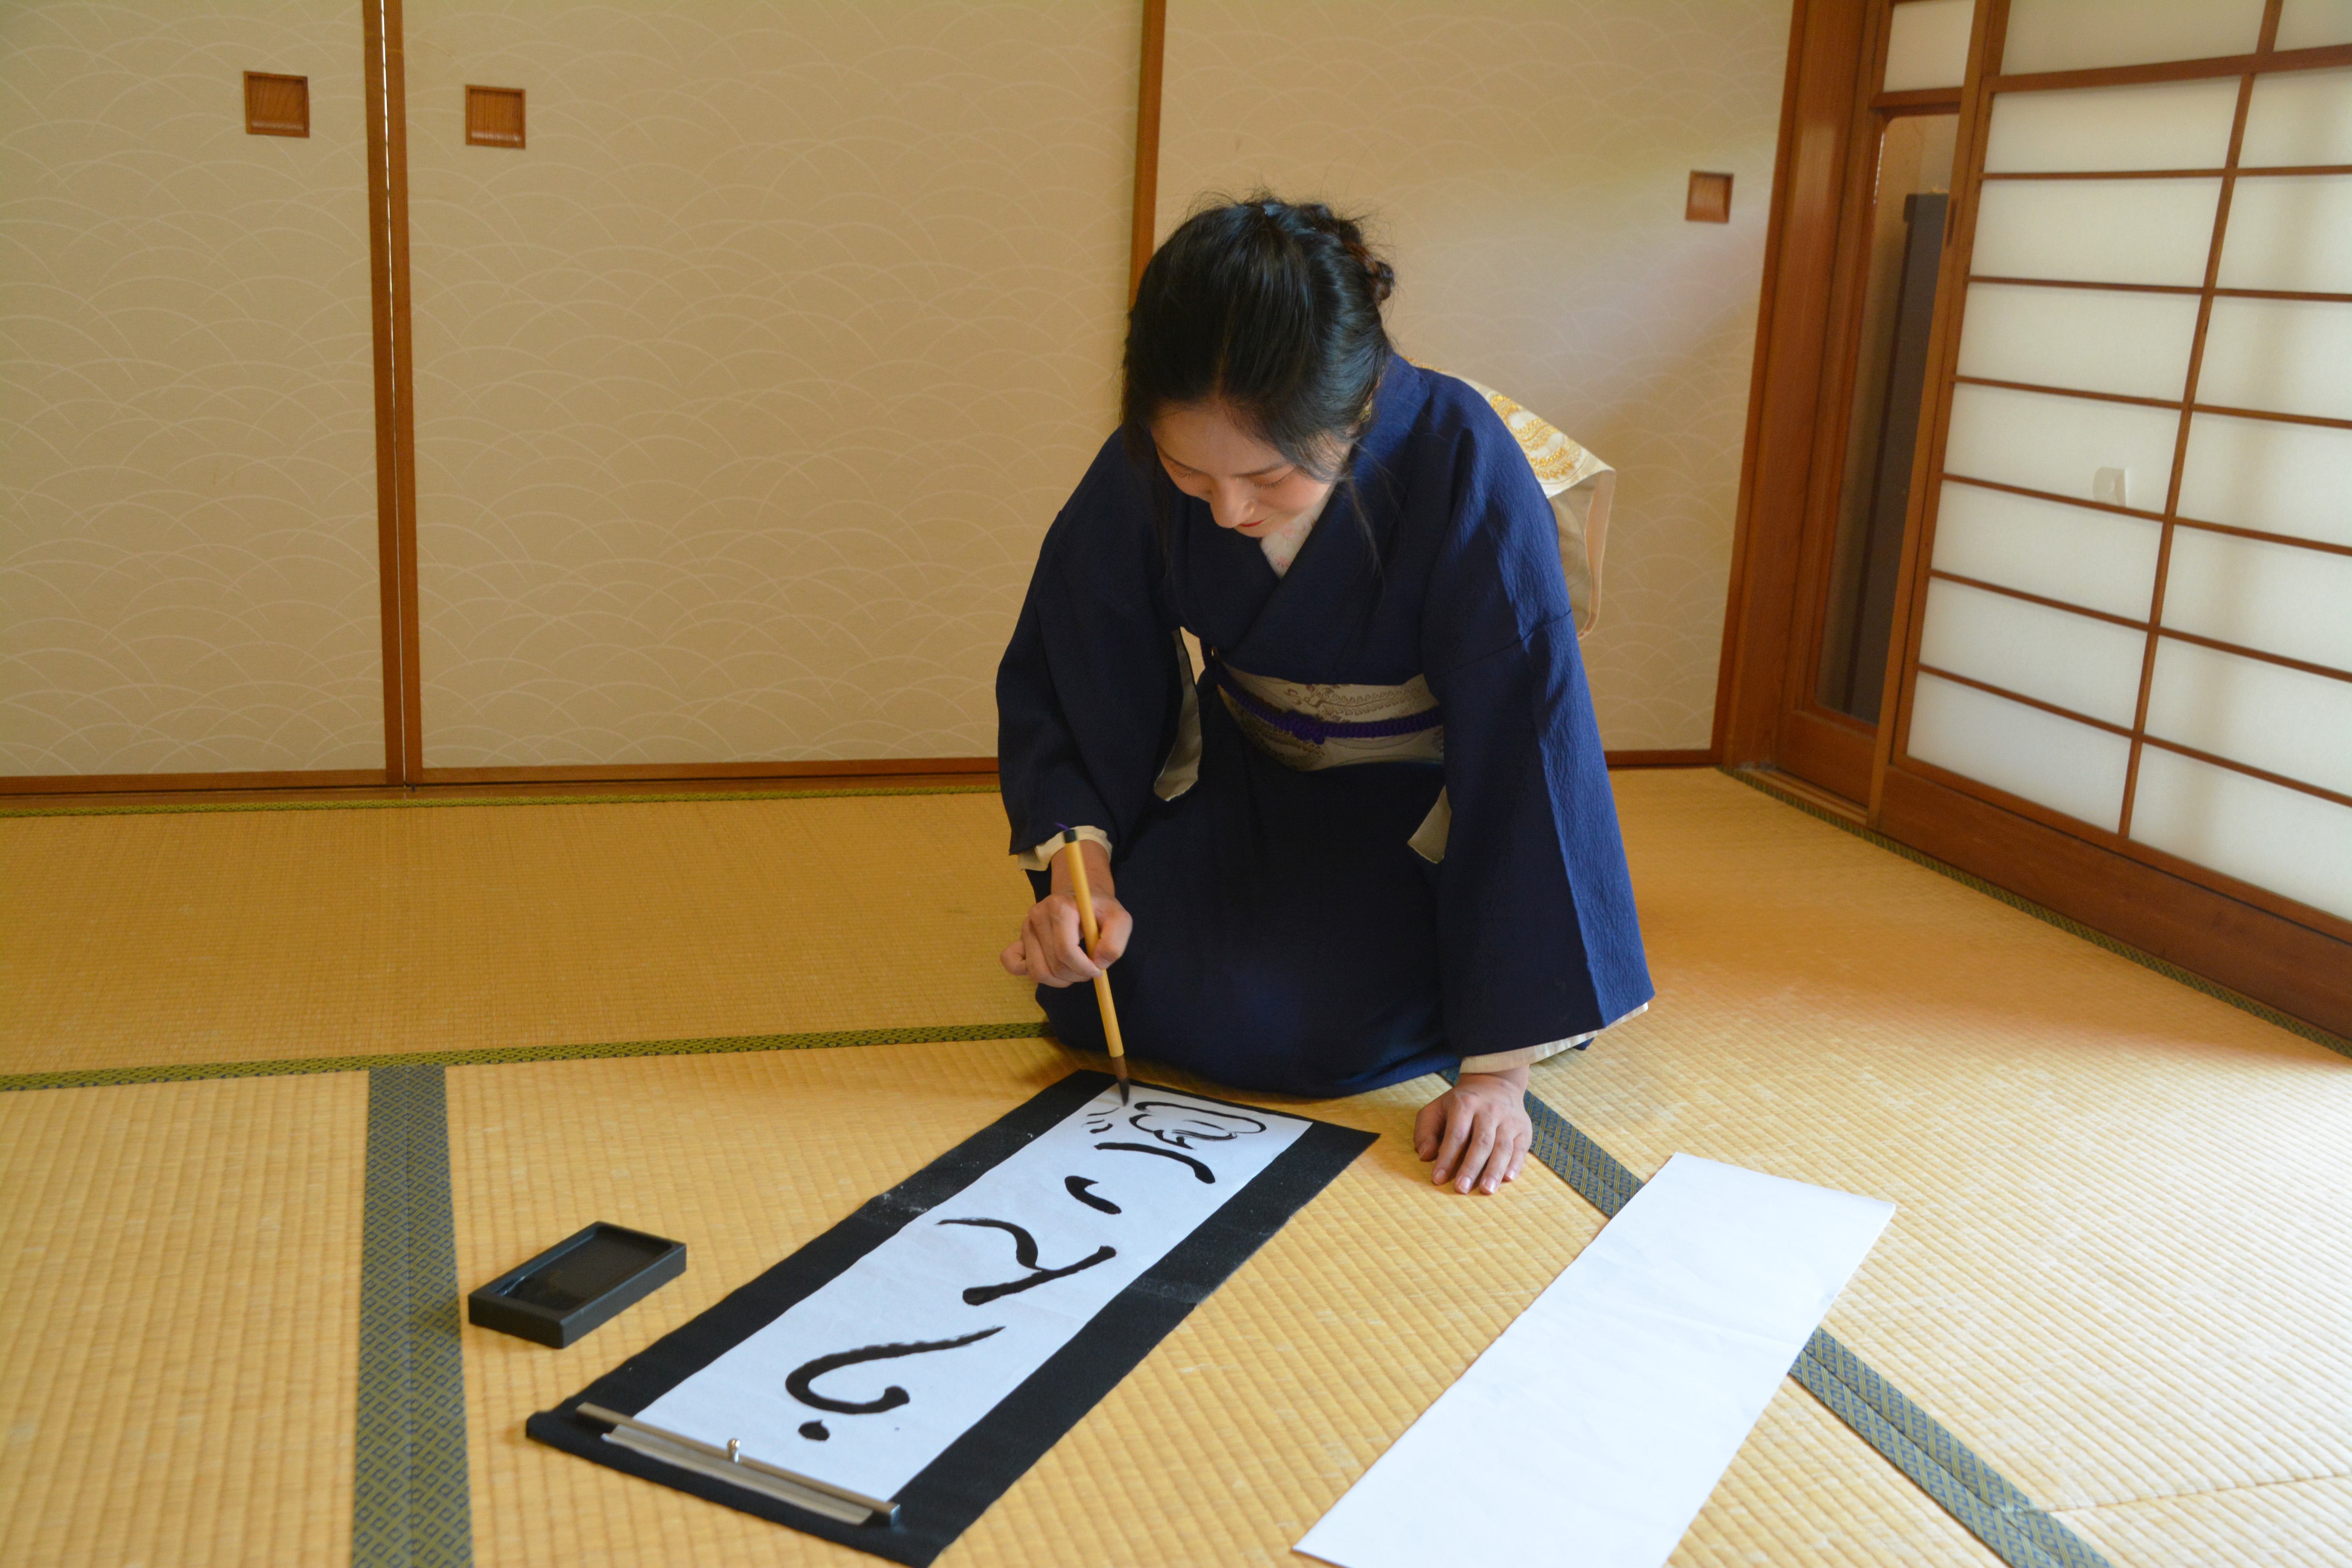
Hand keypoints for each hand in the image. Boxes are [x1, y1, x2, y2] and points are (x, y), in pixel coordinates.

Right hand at [1000, 839, 1131, 987]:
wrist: (1080, 898)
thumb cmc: (1099, 910)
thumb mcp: (1120, 920)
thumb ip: (1115, 942)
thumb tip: (1098, 963)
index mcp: (1060, 907)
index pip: (1065, 951)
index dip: (1084, 968)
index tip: (1098, 969)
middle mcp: (1037, 915)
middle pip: (1054, 965)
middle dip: (1076, 975)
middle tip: (1090, 969)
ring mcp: (1026, 928)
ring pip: (1037, 972)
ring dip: (1059, 980)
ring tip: (1074, 970)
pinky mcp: (1019, 939)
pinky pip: (1012, 963)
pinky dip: (1030, 974)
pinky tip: (1050, 970)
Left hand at [1414, 1067, 1531, 1194]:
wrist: (1495, 1083)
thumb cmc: (1460, 1104)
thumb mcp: (1436, 1109)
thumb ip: (1425, 1131)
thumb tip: (1425, 1156)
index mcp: (1465, 1105)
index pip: (1456, 1135)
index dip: (1446, 1158)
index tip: (1438, 1179)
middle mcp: (1489, 1111)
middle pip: (1481, 1142)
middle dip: (1471, 1168)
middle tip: (1461, 1189)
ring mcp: (1509, 1120)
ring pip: (1503, 1147)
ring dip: (1494, 1170)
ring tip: (1486, 1190)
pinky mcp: (1523, 1129)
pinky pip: (1520, 1149)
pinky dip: (1515, 1164)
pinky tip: (1508, 1179)